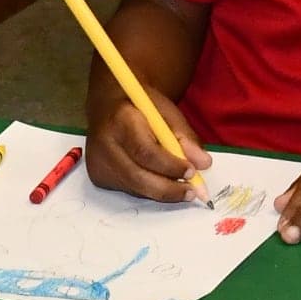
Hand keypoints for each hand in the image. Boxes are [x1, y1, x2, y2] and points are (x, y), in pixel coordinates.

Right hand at [82, 79, 208, 202]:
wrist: (108, 107)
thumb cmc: (141, 108)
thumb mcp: (166, 112)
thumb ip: (184, 137)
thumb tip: (203, 164)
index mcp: (120, 120)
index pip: (145, 151)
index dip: (169, 165)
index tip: (192, 172)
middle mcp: (103, 144)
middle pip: (137, 177)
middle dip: (168, 188)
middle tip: (192, 192)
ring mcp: (97, 163)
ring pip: (135, 187)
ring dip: (161, 191)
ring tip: (182, 189)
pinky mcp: (97, 176)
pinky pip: (129, 189)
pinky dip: (149, 189)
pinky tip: (159, 180)